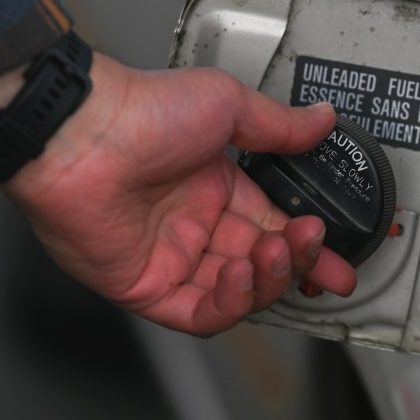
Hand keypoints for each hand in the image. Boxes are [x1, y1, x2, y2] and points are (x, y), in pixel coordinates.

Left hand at [0, 53, 355, 334]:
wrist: (81, 133)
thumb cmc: (142, 110)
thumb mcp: (227, 106)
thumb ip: (279, 126)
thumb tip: (320, 121)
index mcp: (214, 185)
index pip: (273, 224)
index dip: (308, 243)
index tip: (339, 256)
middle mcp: (194, 223)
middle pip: (261, 262)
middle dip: (297, 265)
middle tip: (320, 258)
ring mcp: (170, 256)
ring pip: (236, 292)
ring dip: (267, 280)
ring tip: (276, 254)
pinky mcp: (145, 285)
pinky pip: (198, 312)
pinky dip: (229, 303)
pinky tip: (243, 276)